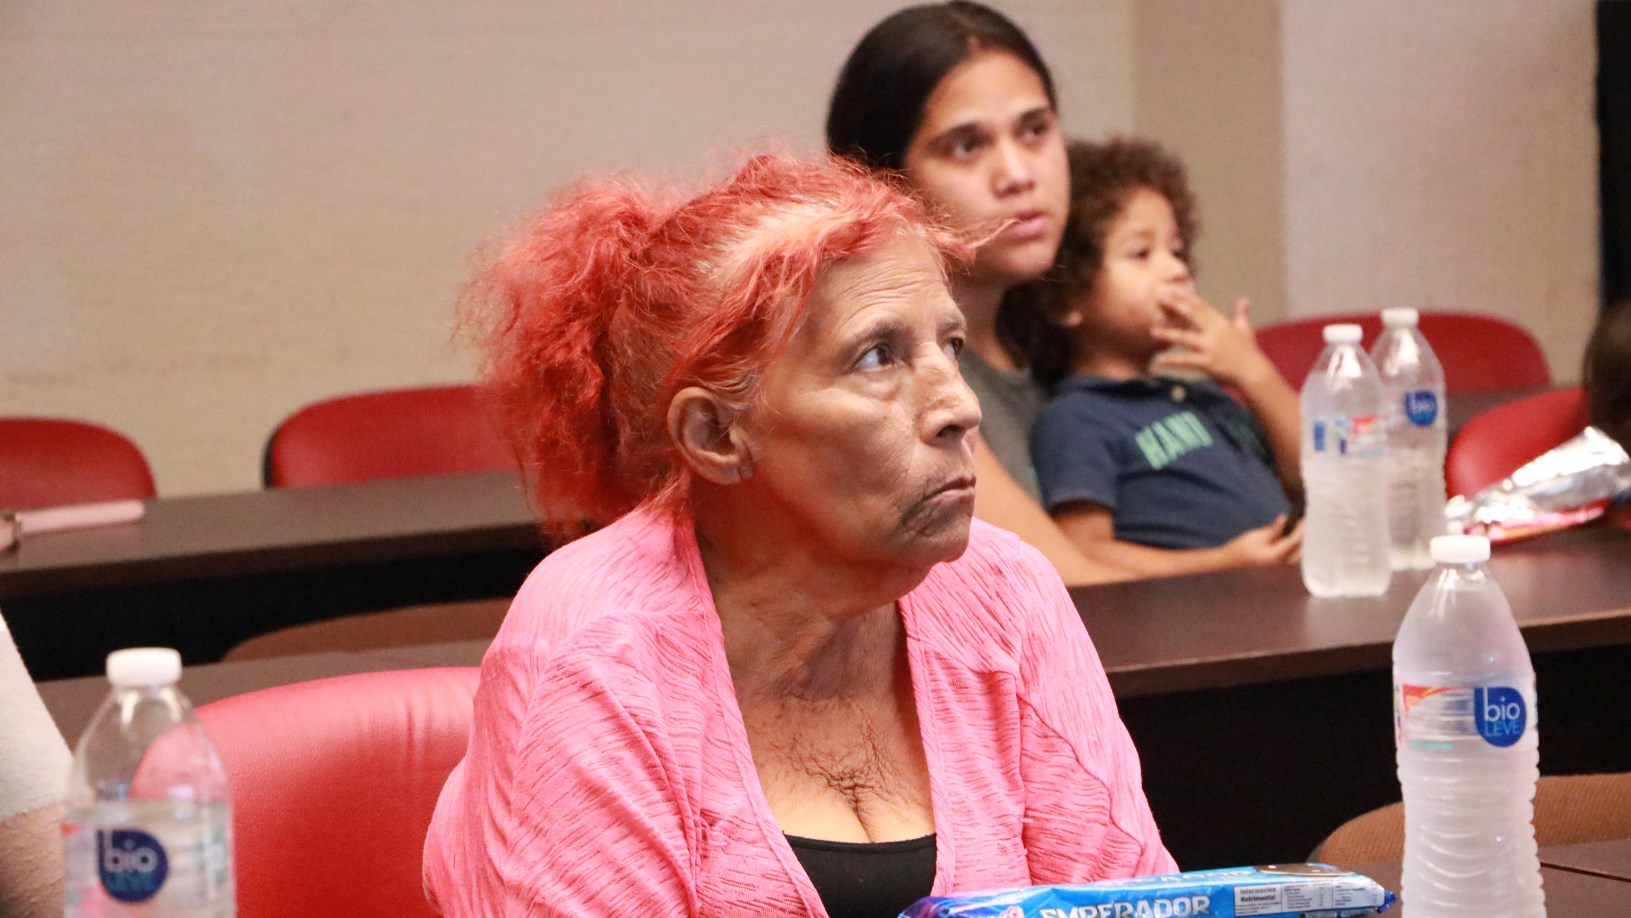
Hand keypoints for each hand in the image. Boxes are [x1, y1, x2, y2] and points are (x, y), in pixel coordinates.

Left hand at [1150, 291, 1275, 388]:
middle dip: (1175, 305)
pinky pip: (1187, 362)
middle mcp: (1214, 332)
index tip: (1172, 289)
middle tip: (1159, 298)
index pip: (1201, 306)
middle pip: (1192, 315)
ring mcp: (1210, 348)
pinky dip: (1173, 361)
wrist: (1254, 371)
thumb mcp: (1244, 329)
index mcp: (1220, 323)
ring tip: (1152, 331)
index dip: (1186, 296)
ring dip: (1168, 334)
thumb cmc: (1248, 351)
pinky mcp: (1208, 363)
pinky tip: (1160, 360)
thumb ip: (1240, 313)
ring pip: (1186, 339)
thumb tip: (1245, 300)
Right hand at [1219, 515, 1302, 566]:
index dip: (1300, 530)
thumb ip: (1272, 530)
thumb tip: (1284, 519)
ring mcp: (1281, 562)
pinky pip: (1294, 553)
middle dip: (1305, 537)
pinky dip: (1298, 544)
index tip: (1305, 520)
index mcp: (1274, 555)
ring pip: (1299, 553)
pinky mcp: (1280, 559)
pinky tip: (1299, 535)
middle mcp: (1280, 561)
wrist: (1232, 558)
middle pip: (1301, 550)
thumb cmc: (1241, 547)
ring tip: (1304, 527)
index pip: (1293, 542)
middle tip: (1306, 522)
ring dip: (1303, 542)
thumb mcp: (1256, 536)